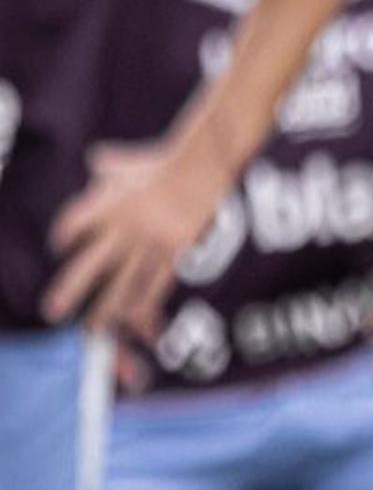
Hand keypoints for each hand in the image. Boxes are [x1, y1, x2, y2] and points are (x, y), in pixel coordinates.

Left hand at [48, 139, 230, 340]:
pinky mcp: (173, 252)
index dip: (63, 238)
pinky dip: (145, 305)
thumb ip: (108, 165)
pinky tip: (136, 324)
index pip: (71, 227)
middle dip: (70, 290)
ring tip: (93, 329)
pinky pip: (155, 284)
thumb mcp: (128, 162)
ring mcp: (148, 242)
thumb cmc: (164, 162)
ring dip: (106, 310)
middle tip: (53, 312)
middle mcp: (122, 228)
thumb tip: (96, 161)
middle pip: (89, 265)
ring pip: (122, 283)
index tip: (60, 248)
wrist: (202, 166)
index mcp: (106, 204)